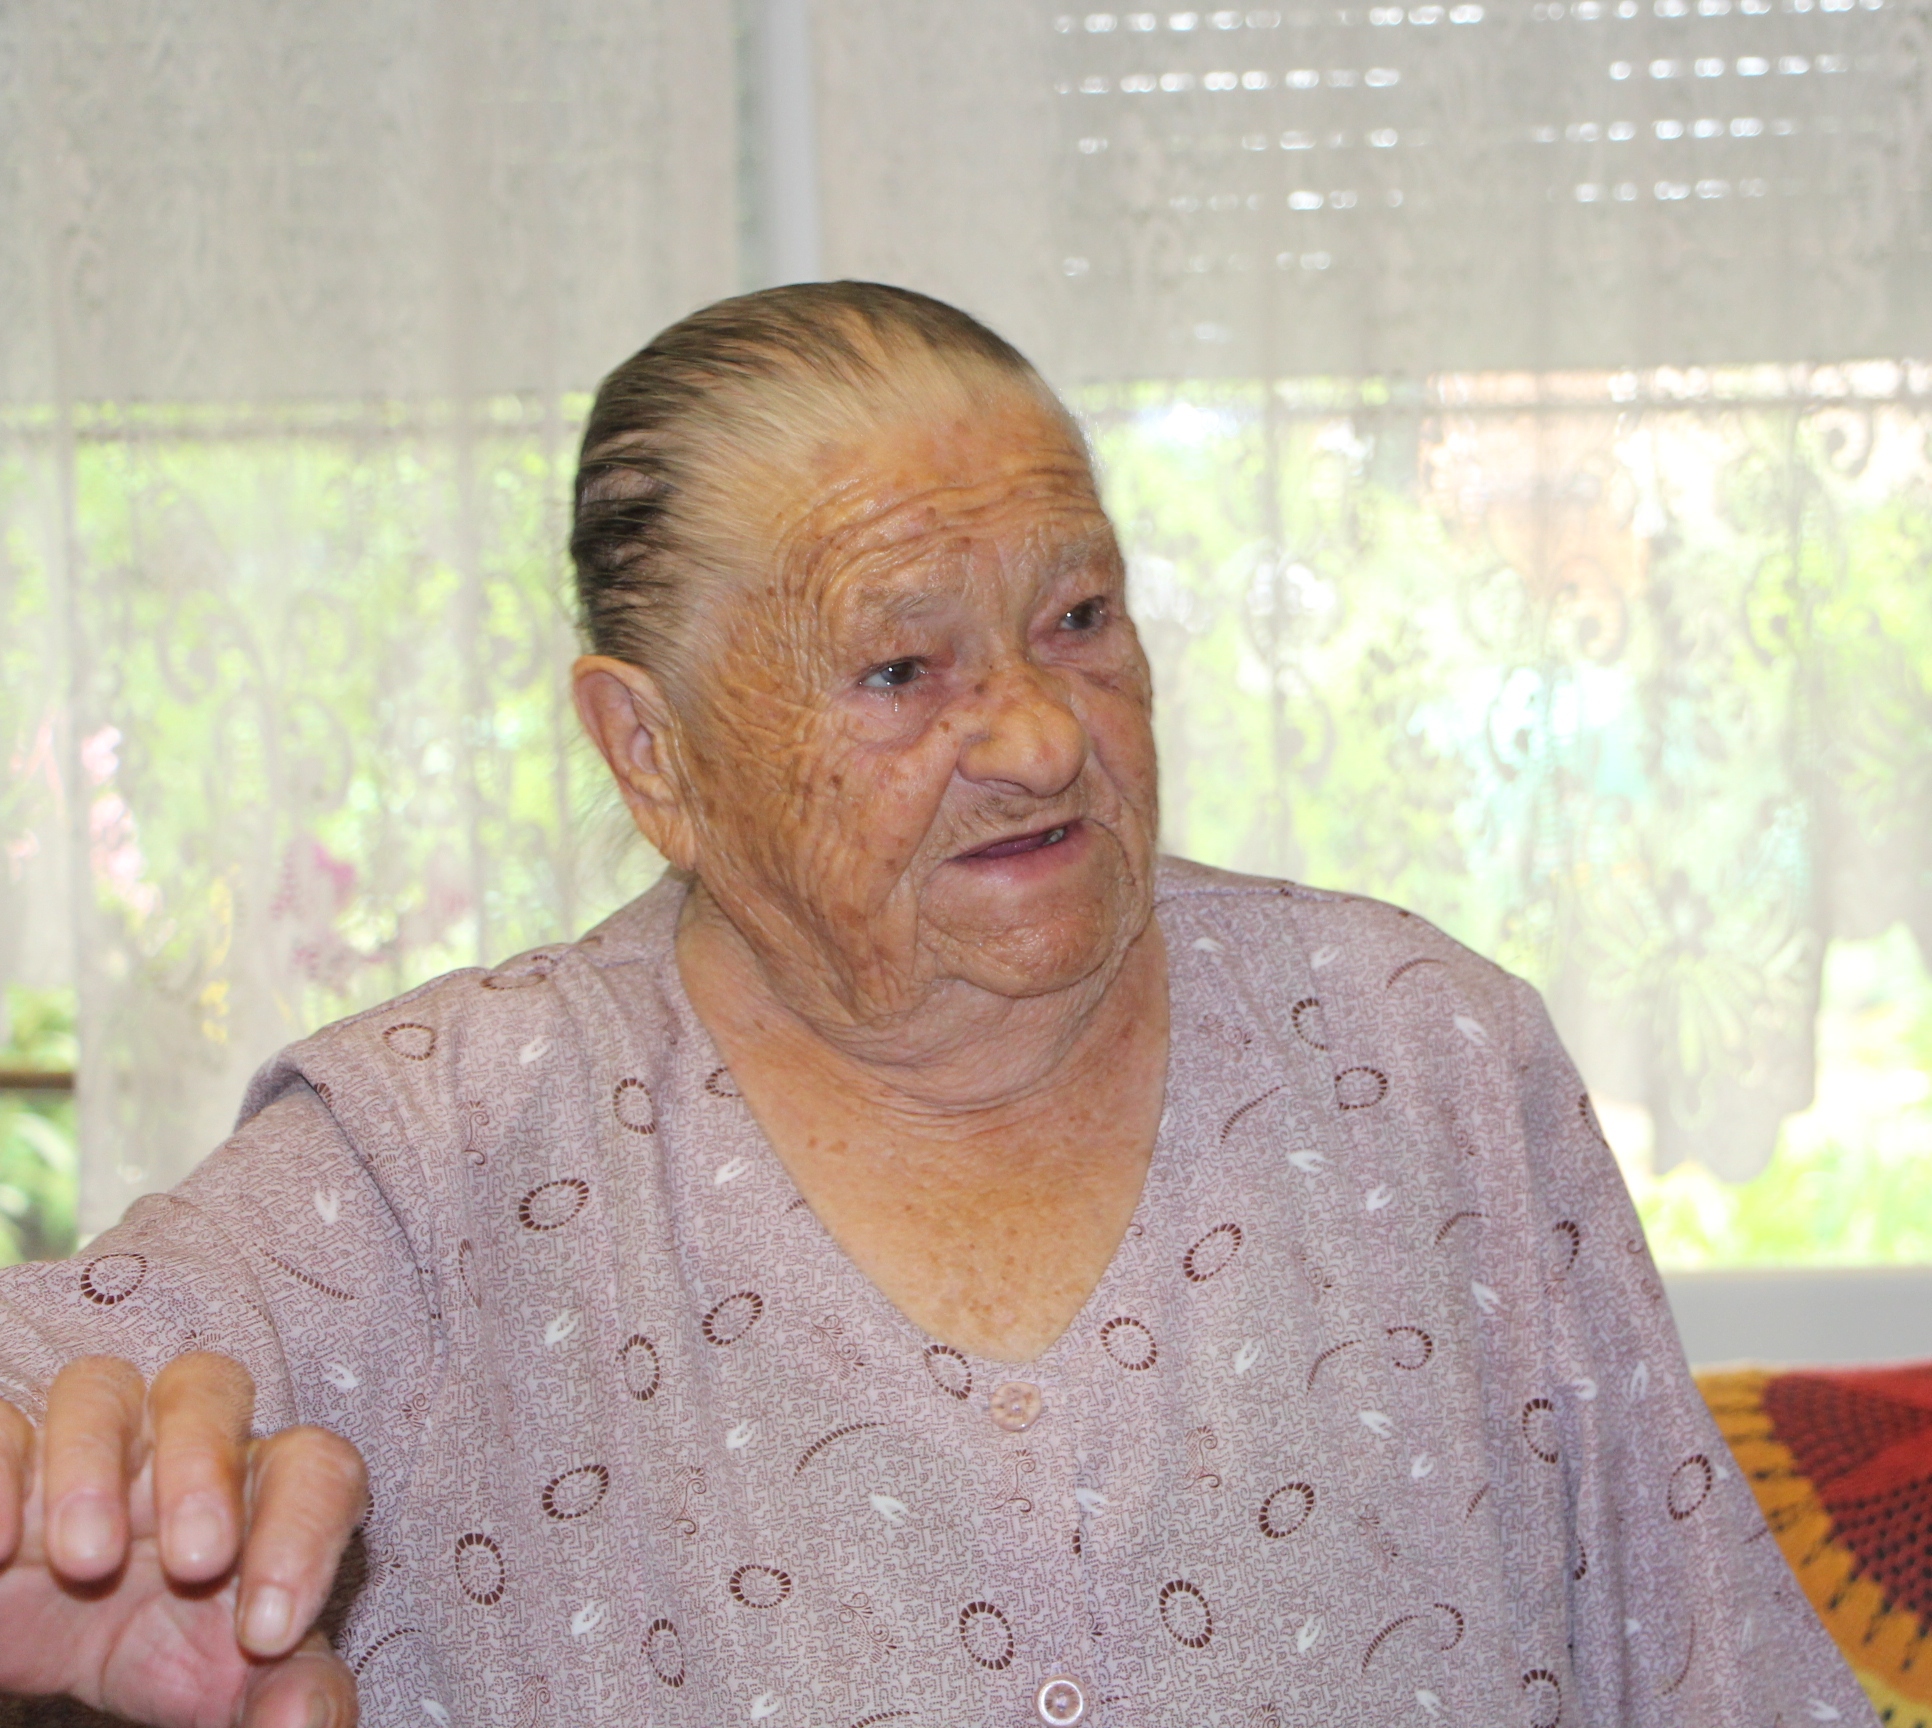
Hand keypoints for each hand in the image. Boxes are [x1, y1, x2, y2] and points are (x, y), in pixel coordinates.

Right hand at [0, 1353, 366, 1726]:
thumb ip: (287, 1689)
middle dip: (206, 1465)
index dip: (307, 1530)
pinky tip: (0, 1546)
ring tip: (89, 1561)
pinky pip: (3, 1428)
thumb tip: (305, 1718)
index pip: (314, 1466)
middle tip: (198, 1561)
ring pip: (102, 1388)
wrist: (64, 1645)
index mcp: (259, 1485)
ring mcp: (90, 1441)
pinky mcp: (10, 1458)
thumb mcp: (229, 1682)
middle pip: (210, 1389)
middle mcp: (179, 1443)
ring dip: (94, 1462)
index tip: (269, 1633)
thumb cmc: (169, 1643)